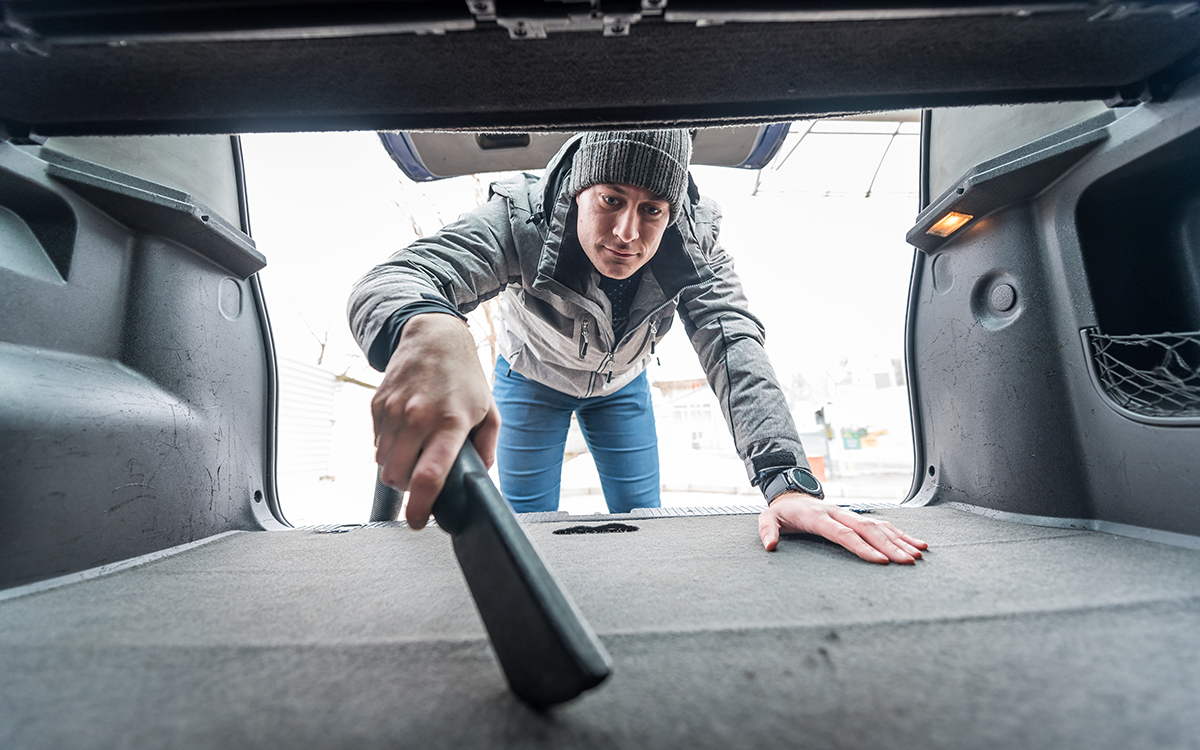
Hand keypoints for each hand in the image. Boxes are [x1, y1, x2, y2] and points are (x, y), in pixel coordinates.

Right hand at [372, 313, 499, 528]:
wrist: (434, 339)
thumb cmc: (465, 378)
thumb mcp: (489, 412)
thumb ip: (486, 450)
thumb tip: (475, 480)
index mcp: (450, 422)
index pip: (429, 474)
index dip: (420, 506)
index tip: (418, 523)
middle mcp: (418, 417)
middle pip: (398, 477)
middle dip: (408, 489)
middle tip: (423, 480)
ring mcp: (394, 411)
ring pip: (383, 464)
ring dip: (397, 470)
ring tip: (416, 454)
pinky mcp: (377, 405)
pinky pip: (376, 445)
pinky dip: (388, 450)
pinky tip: (406, 435)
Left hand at [758, 492, 927, 563]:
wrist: (792, 494)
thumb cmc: (783, 512)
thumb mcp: (768, 518)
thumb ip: (768, 531)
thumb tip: (771, 545)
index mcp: (819, 517)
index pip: (843, 534)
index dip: (862, 547)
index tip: (881, 561)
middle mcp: (839, 514)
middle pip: (868, 530)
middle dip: (890, 546)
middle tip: (907, 562)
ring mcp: (850, 514)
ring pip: (879, 526)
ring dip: (899, 540)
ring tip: (917, 554)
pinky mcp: (857, 517)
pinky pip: (882, 524)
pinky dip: (900, 534)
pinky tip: (916, 543)